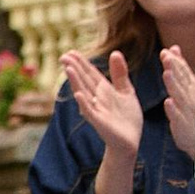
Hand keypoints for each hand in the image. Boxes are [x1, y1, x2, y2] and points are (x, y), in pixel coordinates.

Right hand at [62, 45, 145, 193]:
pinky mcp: (100, 123)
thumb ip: (120, 74)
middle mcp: (97, 99)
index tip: (71, 51)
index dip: (82, 62)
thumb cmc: (127, 118)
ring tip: (68, 69)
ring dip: (76, 82)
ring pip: (84, 93)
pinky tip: (78, 95)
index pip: (91, 73)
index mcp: (104, 90)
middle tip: (63, 56)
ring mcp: (97, 110)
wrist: (130, 142)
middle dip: (75, 68)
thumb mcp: (126, 91)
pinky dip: (84, 104)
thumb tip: (115, 52)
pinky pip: (90, 112)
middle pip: (84, 81)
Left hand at [160, 49, 194, 159]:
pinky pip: (179, 118)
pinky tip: (168, 103)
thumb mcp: (189, 87)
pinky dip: (174, 110)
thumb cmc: (194, 112)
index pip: (185, 73)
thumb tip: (174, 48)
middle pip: (183, 81)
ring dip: (174, 85)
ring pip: (181, 97)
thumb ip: (181, 68)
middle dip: (175, 68)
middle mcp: (191, 98)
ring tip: (166, 74)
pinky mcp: (184, 126)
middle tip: (166, 56)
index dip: (177, 62)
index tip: (168, 51)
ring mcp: (188, 112)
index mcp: (192, 89)